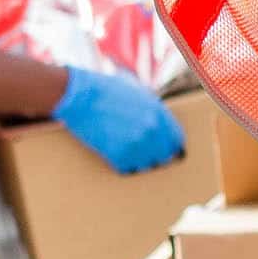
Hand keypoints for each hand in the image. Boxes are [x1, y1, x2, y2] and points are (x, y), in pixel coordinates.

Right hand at [52, 69, 184, 174]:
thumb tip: (160, 123)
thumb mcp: (137, 92)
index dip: (170, 145)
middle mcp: (151, 131)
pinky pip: (127, 168)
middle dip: (156, 155)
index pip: (176, 140)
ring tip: (127, 152)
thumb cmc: (106, 90)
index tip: (164, 148)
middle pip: (164, 156)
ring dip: (138, 162)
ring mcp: (135, 145)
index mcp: (159, 113)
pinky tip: (114, 153)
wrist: (81, 97)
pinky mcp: (117, 155)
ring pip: (146, 165)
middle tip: (144, 153)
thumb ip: (152, 109)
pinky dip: (121, 164)